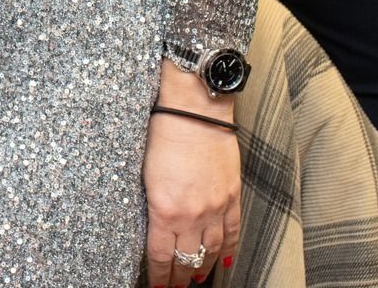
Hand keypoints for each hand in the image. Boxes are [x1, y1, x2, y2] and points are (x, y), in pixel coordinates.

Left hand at [143, 67, 240, 286]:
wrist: (194, 108)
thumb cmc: (163, 132)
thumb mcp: (145, 173)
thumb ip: (153, 205)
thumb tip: (155, 227)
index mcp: (165, 209)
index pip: (162, 256)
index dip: (160, 276)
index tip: (158, 286)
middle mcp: (192, 214)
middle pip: (187, 258)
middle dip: (179, 277)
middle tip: (175, 287)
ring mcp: (216, 206)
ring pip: (212, 250)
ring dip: (203, 267)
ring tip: (196, 280)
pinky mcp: (232, 195)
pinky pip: (232, 231)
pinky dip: (229, 249)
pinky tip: (225, 261)